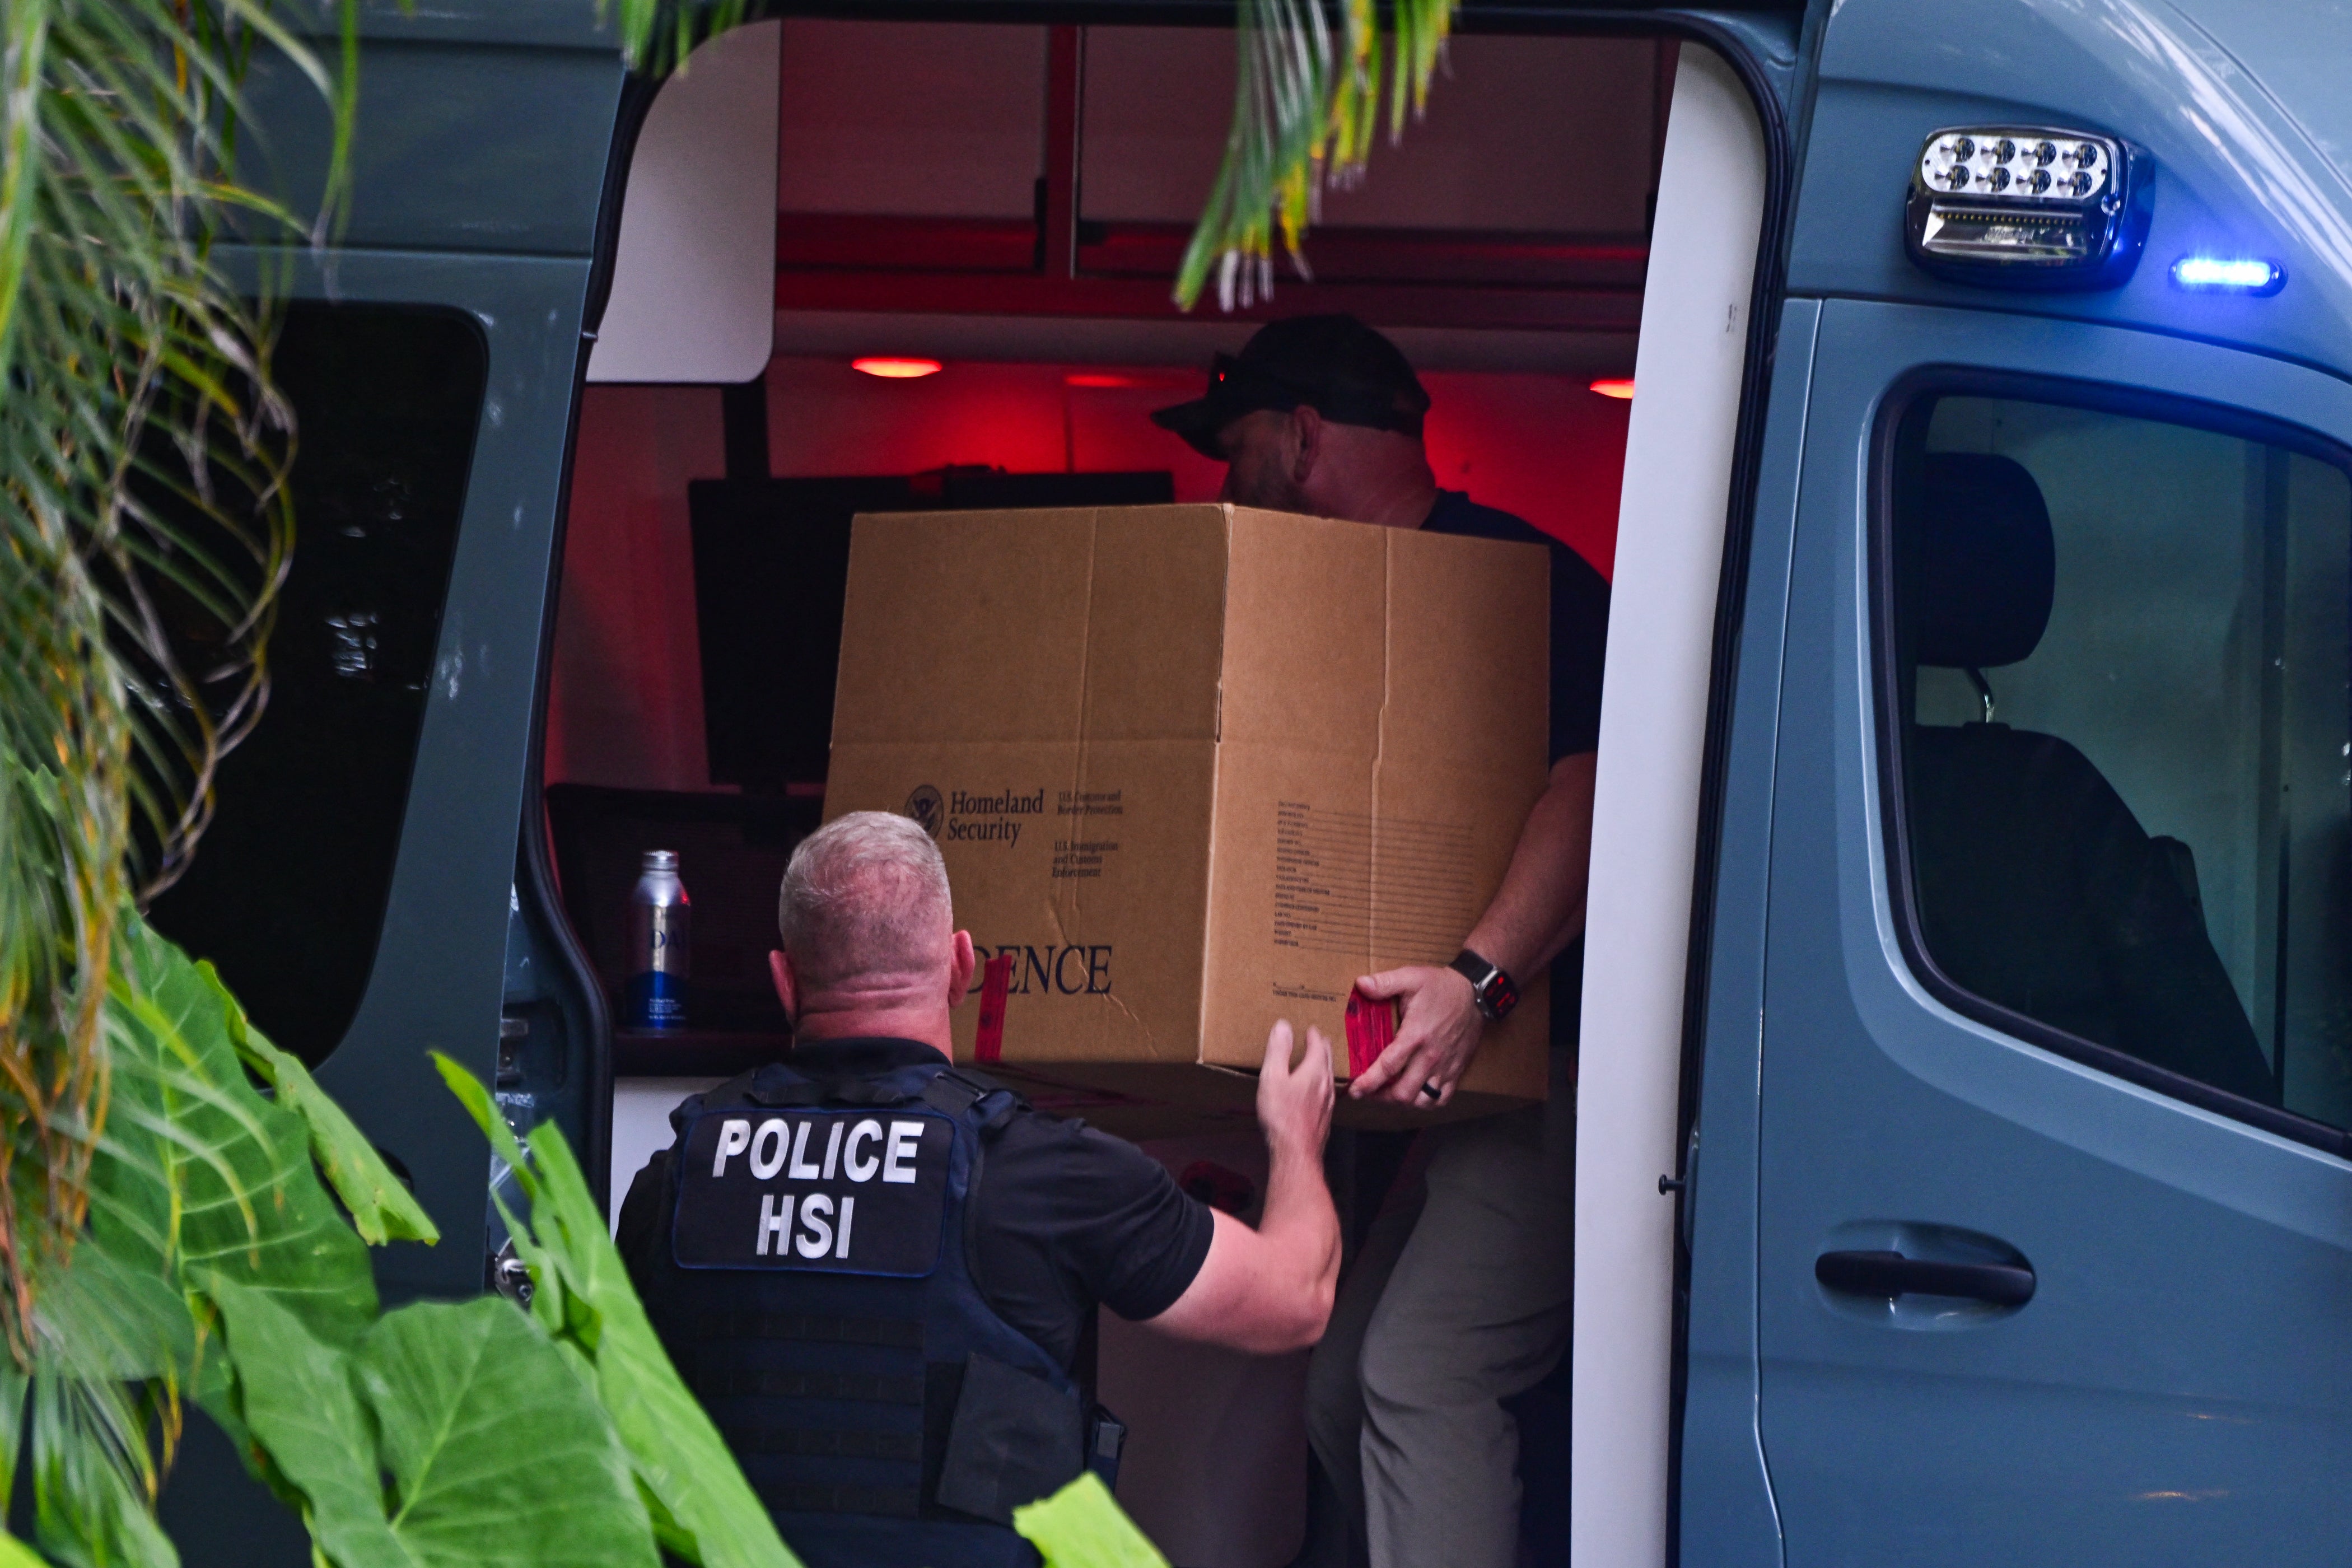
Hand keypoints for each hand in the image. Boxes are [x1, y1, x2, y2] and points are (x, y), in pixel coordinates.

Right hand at [1256, 1020, 1334, 1161]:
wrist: (1296, 1152)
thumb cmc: (1282, 1116)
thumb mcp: (1273, 1078)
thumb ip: (1278, 1051)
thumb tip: (1283, 1025)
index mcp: (1314, 1071)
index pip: (1318, 1046)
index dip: (1314, 1035)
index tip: (1311, 1029)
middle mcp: (1325, 1084)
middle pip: (1327, 1060)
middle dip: (1322, 1047)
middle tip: (1318, 1040)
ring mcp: (1327, 1102)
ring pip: (1329, 1077)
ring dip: (1324, 1065)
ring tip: (1319, 1061)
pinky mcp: (1324, 1117)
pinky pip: (1326, 1093)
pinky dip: (1322, 1083)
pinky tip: (1316, 1092)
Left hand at [1349, 964, 1480, 1107]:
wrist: (1475, 993)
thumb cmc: (1441, 986)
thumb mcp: (1411, 978)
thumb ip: (1384, 983)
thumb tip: (1360, 984)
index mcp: (1415, 1036)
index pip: (1388, 1067)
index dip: (1368, 1083)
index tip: (1354, 1091)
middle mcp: (1430, 1057)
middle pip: (1403, 1092)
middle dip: (1381, 1097)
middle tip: (1367, 1092)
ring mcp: (1445, 1066)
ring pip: (1422, 1100)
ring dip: (1403, 1102)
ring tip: (1389, 1094)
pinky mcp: (1456, 1070)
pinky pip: (1441, 1098)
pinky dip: (1426, 1102)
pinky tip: (1415, 1094)